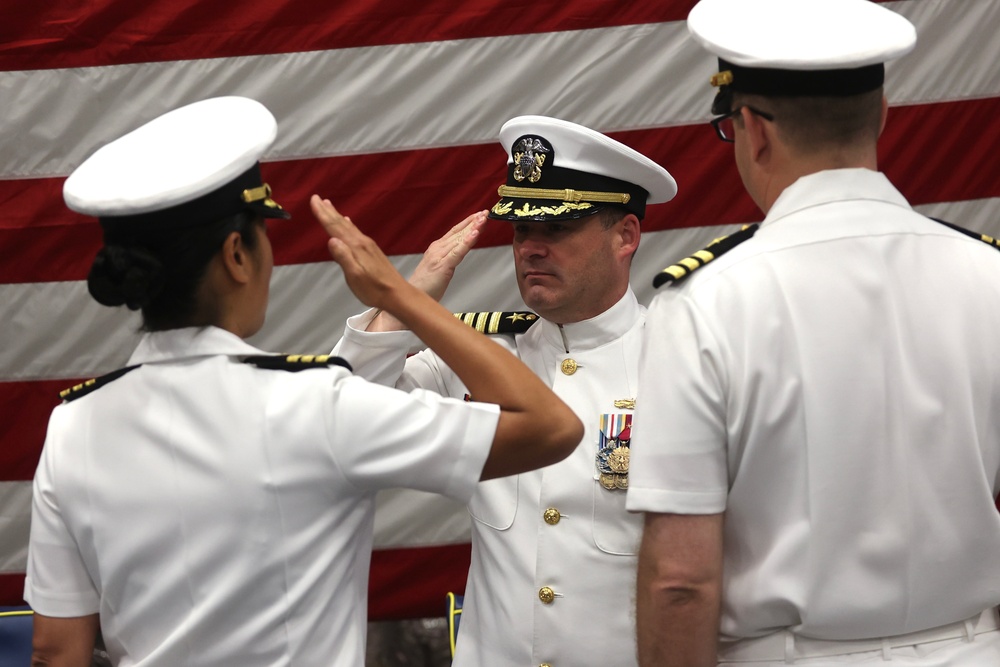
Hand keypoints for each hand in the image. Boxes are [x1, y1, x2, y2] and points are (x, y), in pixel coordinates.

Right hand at [310, 194, 407, 309]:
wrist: (397, 294)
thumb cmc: (373, 289)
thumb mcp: (355, 276)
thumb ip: (343, 258)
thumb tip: (331, 240)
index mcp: (355, 247)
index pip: (335, 228)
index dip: (323, 214)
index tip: (314, 200)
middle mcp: (361, 242)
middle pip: (341, 223)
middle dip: (328, 211)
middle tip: (317, 197)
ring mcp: (368, 245)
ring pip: (348, 226)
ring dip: (337, 215)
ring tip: (329, 205)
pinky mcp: (372, 250)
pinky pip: (356, 231)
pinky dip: (348, 224)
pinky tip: (348, 222)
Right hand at [409, 210, 486, 300]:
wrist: (412, 295)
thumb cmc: (426, 285)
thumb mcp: (439, 266)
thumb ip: (449, 257)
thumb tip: (461, 250)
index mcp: (436, 248)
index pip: (455, 231)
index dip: (467, 222)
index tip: (479, 215)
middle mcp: (437, 248)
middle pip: (459, 232)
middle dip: (473, 222)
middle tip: (485, 213)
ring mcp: (439, 256)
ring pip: (460, 239)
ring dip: (473, 228)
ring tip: (483, 220)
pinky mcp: (443, 265)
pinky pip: (458, 252)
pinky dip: (467, 242)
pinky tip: (474, 234)